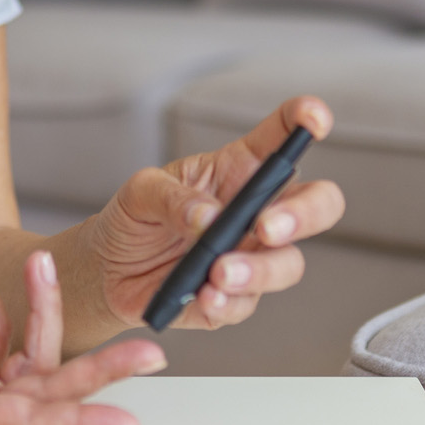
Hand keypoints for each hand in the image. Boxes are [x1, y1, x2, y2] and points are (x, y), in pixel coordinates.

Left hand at [84, 96, 343, 330]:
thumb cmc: (134, 218)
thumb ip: (173, 198)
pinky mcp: (234, 297)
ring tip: (217, 273)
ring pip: (289, 264)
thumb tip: (208, 217)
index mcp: (240, 170)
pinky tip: (206, 297)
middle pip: (317, 205)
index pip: (283, 138)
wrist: (107, 271)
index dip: (306, 121)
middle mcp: (257, 212)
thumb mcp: (141, 191)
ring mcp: (250, 256)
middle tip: (266, 227)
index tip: (314, 119)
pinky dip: (228, 302)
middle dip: (304, 215)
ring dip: (259, 270)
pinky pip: (247, 304)